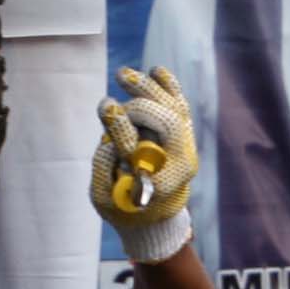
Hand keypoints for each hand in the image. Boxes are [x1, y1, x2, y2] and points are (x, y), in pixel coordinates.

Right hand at [90, 66, 199, 263]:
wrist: (155, 217)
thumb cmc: (125, 209)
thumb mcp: (105, 197)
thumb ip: (104, 167)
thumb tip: (108, 135)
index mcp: (163, 180)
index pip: (146, 145)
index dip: (123, 127)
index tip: (105, 108)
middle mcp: (181, 158)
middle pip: (166, 119)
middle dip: (137, 105)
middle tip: (110, 99)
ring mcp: (185, 145)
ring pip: (174, 107)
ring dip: (149, 88)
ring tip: (123, 75)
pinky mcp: (182, 135)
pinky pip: (179, 105)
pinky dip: (169, 87)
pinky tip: (155, 71)